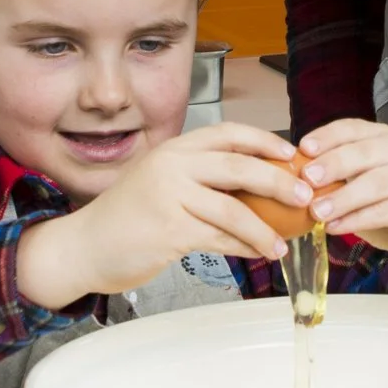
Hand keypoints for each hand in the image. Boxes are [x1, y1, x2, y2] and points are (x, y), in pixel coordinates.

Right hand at [17, 123, 305, 307]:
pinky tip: (257, 254)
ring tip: (283, 244)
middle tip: (305, 196)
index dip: (265, 140)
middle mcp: (171, 165)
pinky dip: (243, 248)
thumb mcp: (160, 182)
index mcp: (173, 148)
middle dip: (278, 181)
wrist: (82, 246)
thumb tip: (256, 183)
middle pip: (238, 166)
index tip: (293, 153)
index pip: (228, 133)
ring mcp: (168, 197)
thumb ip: (198, 177)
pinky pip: (218, 238)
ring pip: (232, 209)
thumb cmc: (126, 217)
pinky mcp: (168, 230)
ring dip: (264, 229)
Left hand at [295, 119, 387, 282]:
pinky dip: (358, 219)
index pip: (353, 128)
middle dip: (332, 164)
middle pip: (364, 152)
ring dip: (342, 198)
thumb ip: (342, 179)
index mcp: (386, 137)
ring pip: (375, 183)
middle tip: (306, 179)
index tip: (302, 148)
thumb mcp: (367, 185)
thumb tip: (298, 182)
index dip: (327, 136)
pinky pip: (386, 210)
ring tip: (316, 212)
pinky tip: (336, 228)